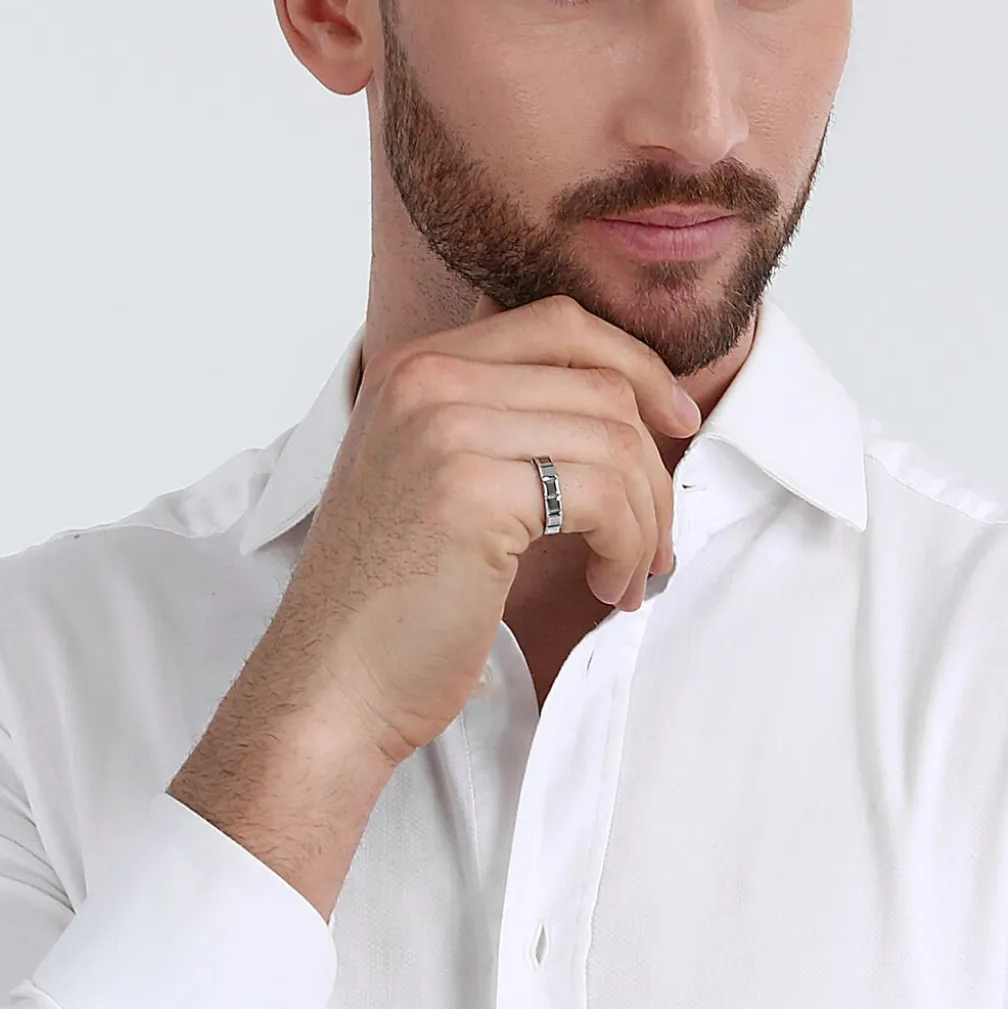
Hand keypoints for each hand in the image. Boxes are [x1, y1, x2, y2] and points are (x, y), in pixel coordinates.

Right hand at [276, 291, 701, 767]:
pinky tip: (608, 587)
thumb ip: (500, 427)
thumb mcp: (435, 481)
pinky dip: (628, 546)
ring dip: (646, 518)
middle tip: (659, 535)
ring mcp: (445, 427)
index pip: (559, 325)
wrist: (333, 683)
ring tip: (633, 574)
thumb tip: (625, 415)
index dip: (637, 368)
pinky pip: (605, 496)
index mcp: (414, 367)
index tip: (675, 424)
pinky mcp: (473, 489)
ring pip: (614, 440)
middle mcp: (425, 379)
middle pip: (600, 382)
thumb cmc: (391, 604)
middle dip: (653, 464)